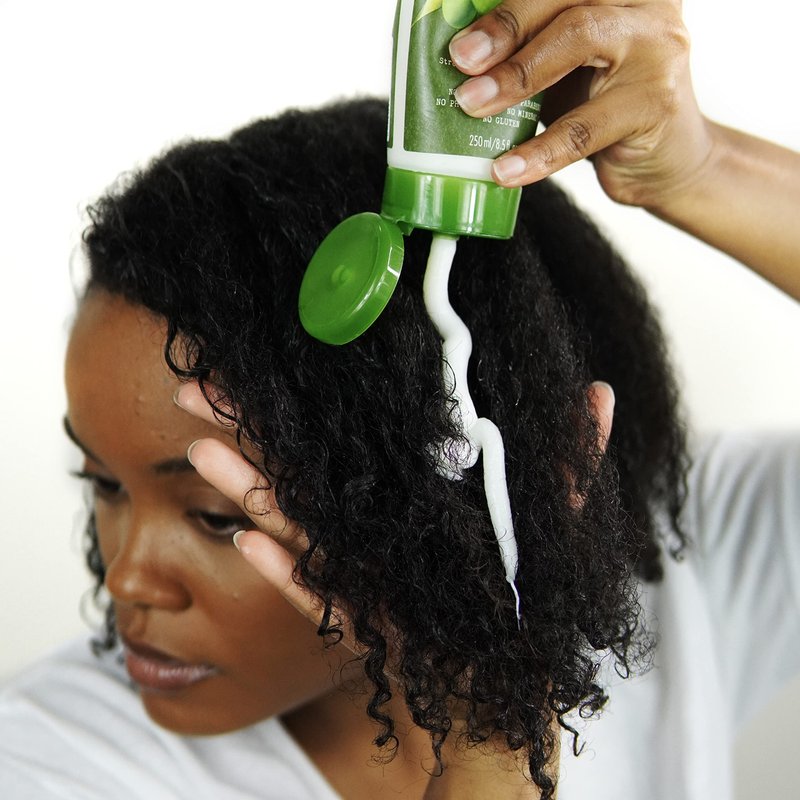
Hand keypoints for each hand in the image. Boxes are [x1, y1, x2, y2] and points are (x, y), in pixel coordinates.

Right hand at [174, 379, 614, 798]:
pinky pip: (319, 595)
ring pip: (299, 523)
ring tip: (204, 452)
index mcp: (412, 491)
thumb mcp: (560, 515)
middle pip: (311, 466)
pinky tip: (248, 546)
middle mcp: (379, 522)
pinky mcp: (365, 620)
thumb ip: (575, 457)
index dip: (315, 397)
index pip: (355, 434)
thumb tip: (602, 391)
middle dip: (257, 427)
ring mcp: (367, 569)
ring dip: (251, 489)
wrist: (519, 670)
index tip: (276, 353)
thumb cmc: (535, 585)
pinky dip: (285, 574)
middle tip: (201, 387)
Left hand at [449, 0, 711, 208]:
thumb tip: (456, 49)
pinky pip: (585, 127)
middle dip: (506, 27)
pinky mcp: (656, 104)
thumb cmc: (604, 104)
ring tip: (471, 105)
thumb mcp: (565, 64)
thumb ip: (528, 46)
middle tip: (461, 59)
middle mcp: (644, 2)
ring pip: (578, 41)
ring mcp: (657, 47)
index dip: (505, 4)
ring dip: (516, 76)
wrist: (666, 161)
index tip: (459, 28)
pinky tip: (505, 170)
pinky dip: (539, 151)